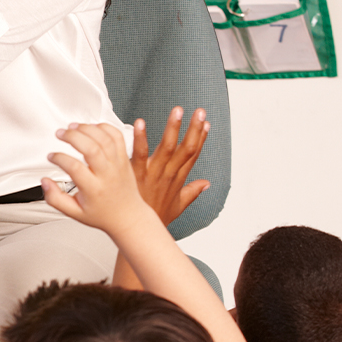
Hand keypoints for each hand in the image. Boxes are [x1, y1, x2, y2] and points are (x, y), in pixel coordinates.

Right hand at [42, 123, 149, 234]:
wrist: (128, 216)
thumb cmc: (102, 214)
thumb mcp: (74, 213)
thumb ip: (55, 199)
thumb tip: (45, 181)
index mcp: (93, 189)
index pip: (75, 168)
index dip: (60, 158)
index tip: (52, 156)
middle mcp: (107, 174)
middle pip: (91, 148)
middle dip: (72, 136)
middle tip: (60, 133)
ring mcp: (118, 164)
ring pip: (105, 139)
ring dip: (87, 128)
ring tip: (73, 127)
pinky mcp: (125, 158)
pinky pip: (118, 137)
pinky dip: (104, 127)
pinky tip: (92, 127)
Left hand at [130, 107, 209, 226]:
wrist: (137, 230)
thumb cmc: (156, 216)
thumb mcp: (178, 205)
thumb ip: (192, 192)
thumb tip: (206, 183)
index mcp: (178, 179)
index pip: (193, 154)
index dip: (201, 138)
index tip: (206, 123)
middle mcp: (169, 174)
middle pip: (186, 148)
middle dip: (194, 129)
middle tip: (199, 111)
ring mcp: (153, 174)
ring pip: (167, 148)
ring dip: (173, 128)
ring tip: (178, 111)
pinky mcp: (136, 174)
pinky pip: (139, 154)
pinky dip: (140, 138)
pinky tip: (140, 123)